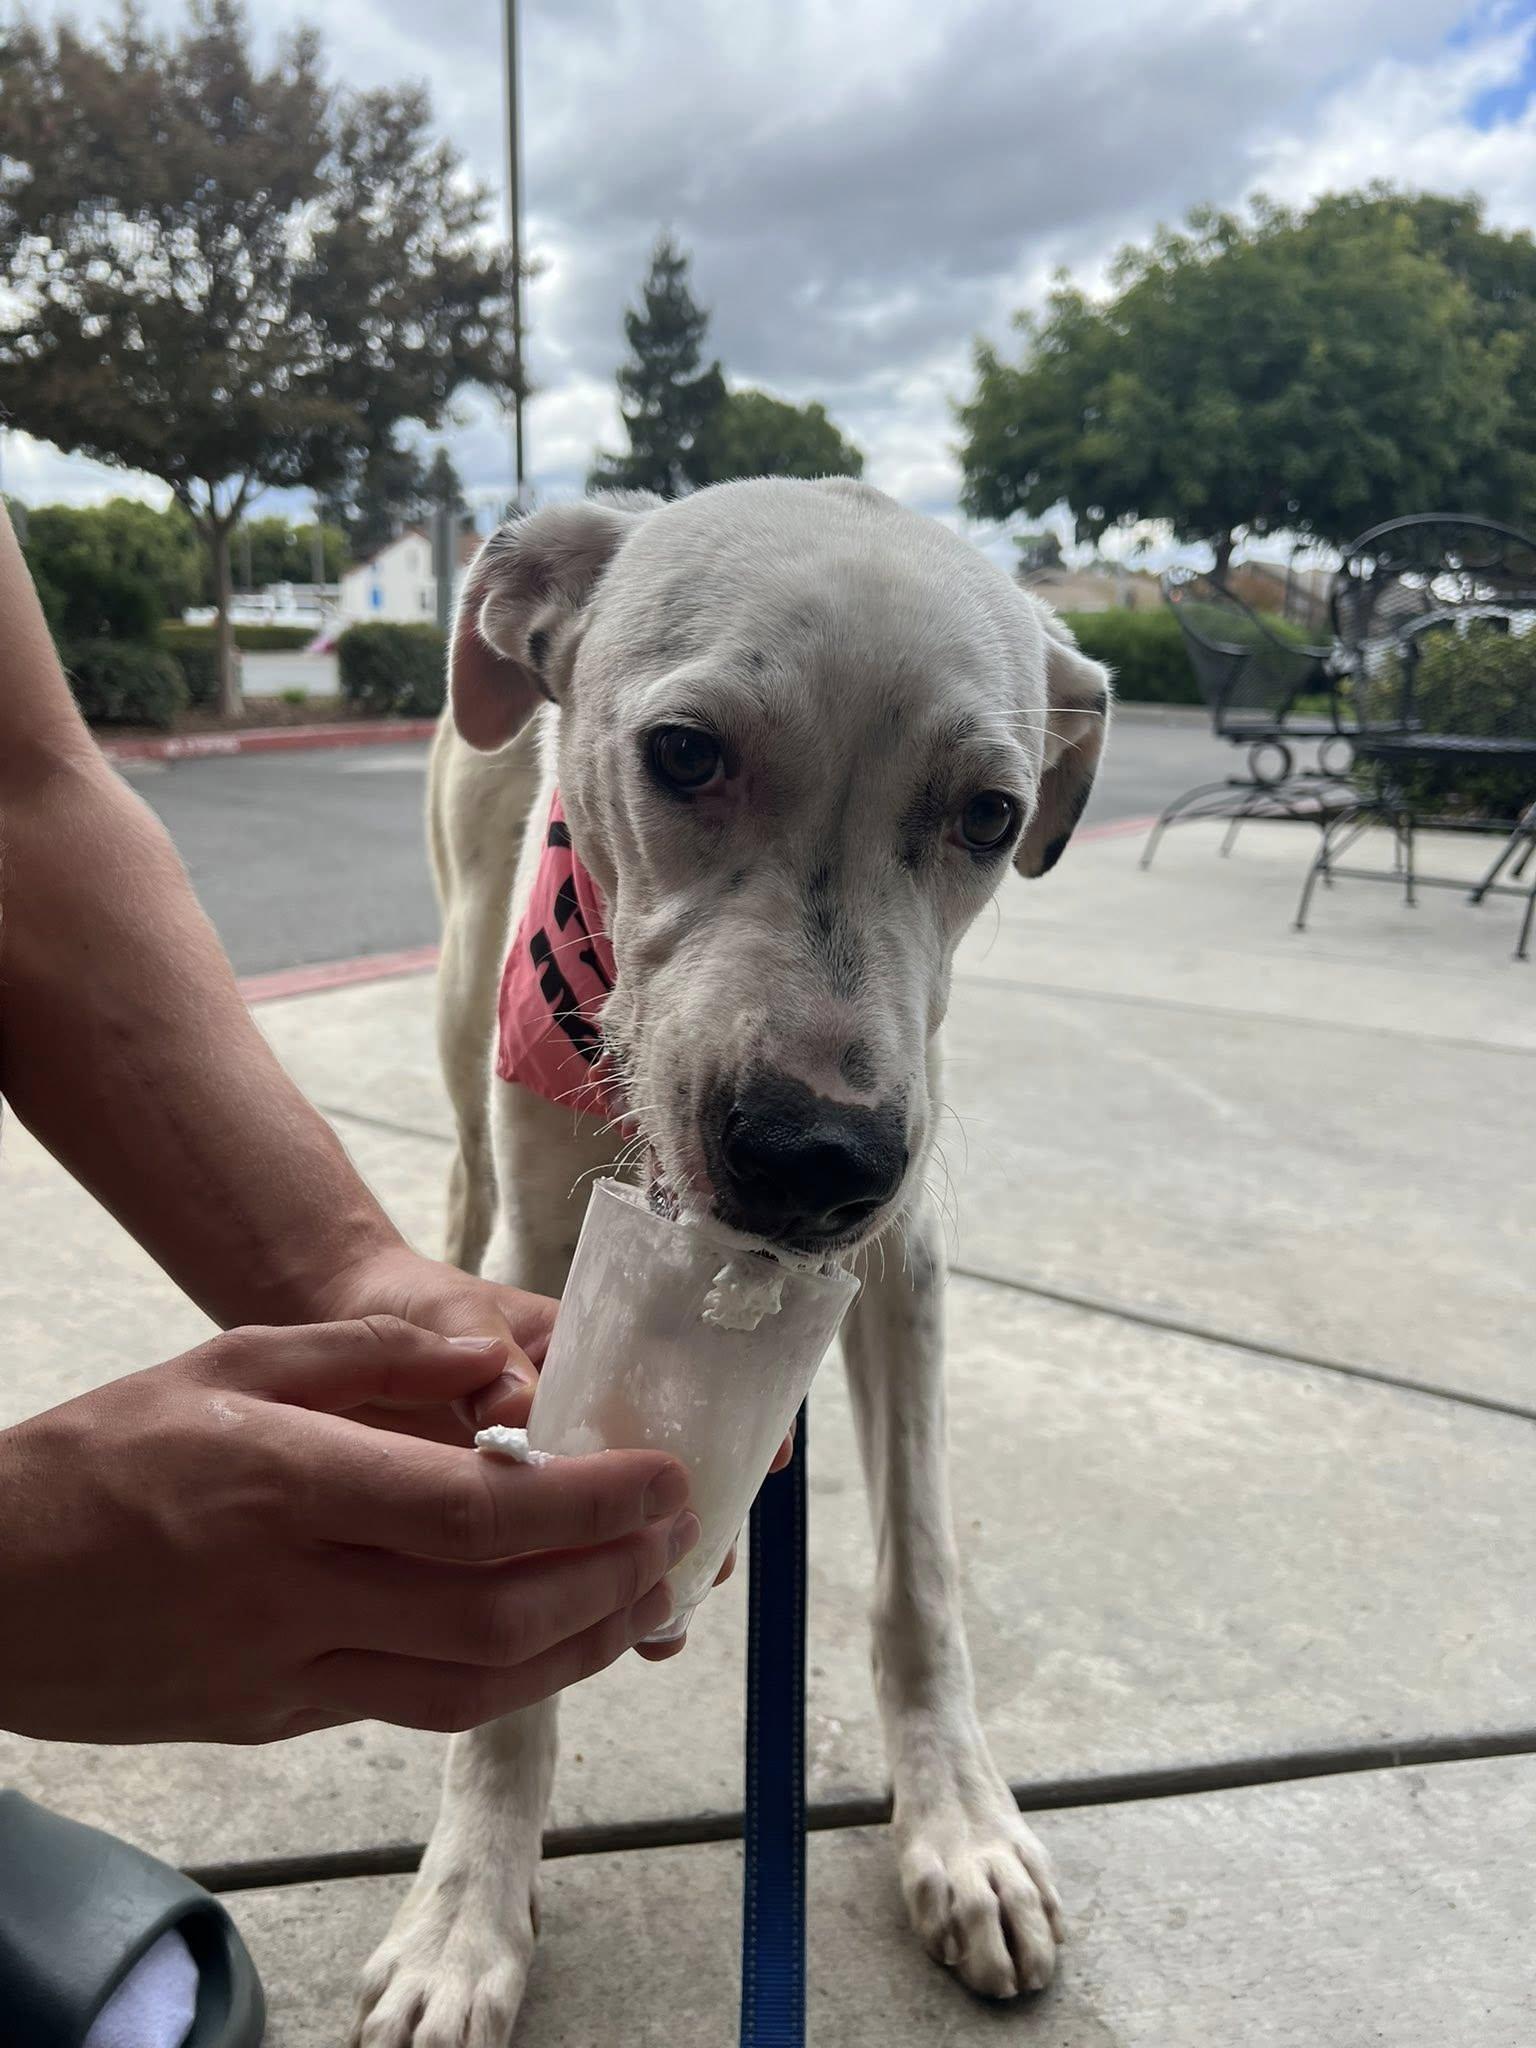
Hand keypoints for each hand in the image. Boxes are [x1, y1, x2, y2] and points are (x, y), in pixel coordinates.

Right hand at [0, 1319, 696, 1743]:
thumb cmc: (104, 1453)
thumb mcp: (231, 1361)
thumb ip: (371, 1354)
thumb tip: (494, 1360)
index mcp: (289, 1484)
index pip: (477, 1511)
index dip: (591, 1503)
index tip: (665, 1479)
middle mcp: (295, 1590)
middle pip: (496, 1613)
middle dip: (611, 1581)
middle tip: (676, 1541)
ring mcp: (282, 1671)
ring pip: (470, 1684)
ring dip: (578, 1648)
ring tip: (643, 1600)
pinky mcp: (273, 1721)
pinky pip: (412, 1706)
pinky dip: (501, 1678)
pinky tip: (547, 1640)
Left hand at [315, 1245, 794, 1664]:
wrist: (335, 1331)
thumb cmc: (407, 1309)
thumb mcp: (446, 1317)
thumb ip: (485, 1358)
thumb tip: (519, 1413)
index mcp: (588, 1356)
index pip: (684, 1384)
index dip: (735, 1421)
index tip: (768, 1457)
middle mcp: (581, 1423)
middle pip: (661, 1478)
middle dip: (697, 1521)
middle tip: (708, 1560)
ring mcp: (545, 1480)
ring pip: (616, 1535)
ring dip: (645, 1575)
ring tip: (662, 1622)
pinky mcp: (500, 1530)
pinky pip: (555, 1571)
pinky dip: (580, 1606)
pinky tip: (598, 1642)